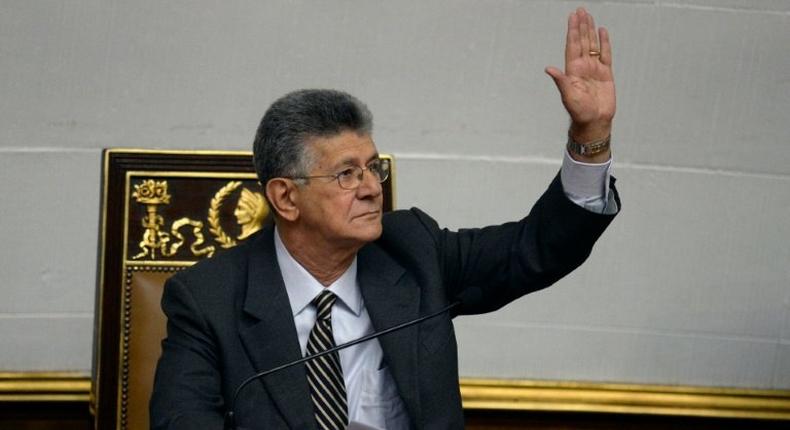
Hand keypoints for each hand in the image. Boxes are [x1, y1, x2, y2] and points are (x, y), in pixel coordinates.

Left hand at [546, 8, 615, 144]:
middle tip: (580, 10)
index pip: (572, 45)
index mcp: (572, 70)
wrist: (594, 121)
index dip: (572, 31)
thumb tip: (548, 69)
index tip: (572, 17)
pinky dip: (604, 43)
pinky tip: (602, 32)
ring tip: (589, 17)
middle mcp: (582, 66)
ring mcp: (594, 69)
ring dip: (590, 31)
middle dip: (580, 26)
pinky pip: (605, 54)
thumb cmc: (579, 111)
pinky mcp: (606, 73)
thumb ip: (560, 80)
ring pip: (592, 45)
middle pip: (581, 41)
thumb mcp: (568, 95)